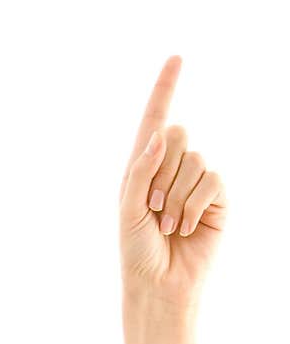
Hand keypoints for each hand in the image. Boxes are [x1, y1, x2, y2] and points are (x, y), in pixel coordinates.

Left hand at [119, 55, 226, 314]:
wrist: (158, 285)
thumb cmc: (136, 251)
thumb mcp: (127, 208)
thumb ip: (140, 169)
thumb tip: (162, 134)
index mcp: (142, 168)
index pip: (156, 120)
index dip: (165, 89)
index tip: (176, 58)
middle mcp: (170, 170)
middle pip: (179, 135)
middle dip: (162, 172)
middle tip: (153, 209)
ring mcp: (195, 183)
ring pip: (195, 160)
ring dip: (176, 197)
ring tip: (167, 227)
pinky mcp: (216, 199)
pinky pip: (211, 181)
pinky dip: (193, 205)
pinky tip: (184, 229)